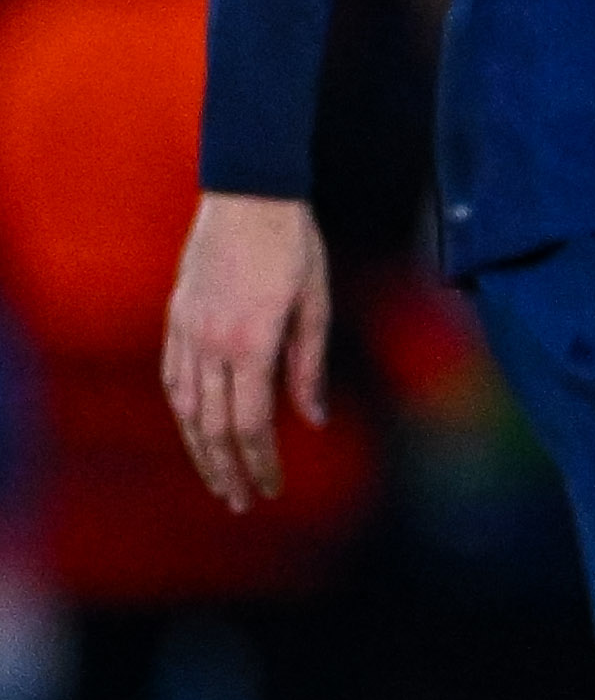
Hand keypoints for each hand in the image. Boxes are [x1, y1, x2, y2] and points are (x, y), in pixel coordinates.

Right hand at [163, 192, 329, 512]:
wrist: (248, 196)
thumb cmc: (293, 246)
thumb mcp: (316, 303)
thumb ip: (309, 366)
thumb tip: (313, 420)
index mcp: (252, 344)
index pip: (254, 423)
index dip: (262, 462)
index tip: (273, 489)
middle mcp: (212, 346)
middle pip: (215, 428)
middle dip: (229, 471)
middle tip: (241, 503)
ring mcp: (187, 334)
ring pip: (187, 411)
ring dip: (201, 452)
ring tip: (216, 481)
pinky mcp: (175, 321)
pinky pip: (172, 380)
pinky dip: (182, 414)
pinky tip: (192, 432)